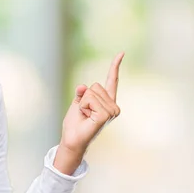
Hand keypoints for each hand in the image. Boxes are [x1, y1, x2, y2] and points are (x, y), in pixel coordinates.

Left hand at [54, 52, 123, 174]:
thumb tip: (83, 86)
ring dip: (83, 103)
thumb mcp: (77, 102)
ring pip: (92, 92)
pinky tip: (87, 117)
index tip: (121, 53)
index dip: (115, 66)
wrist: (72, 139)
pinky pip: (91, 99)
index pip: (112, 80)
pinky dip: (84, 107)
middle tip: (84, 112)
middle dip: (84, 97)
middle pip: (95, 86)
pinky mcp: (107, 115)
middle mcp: (112, 105)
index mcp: (107, 101)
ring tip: (86, 116)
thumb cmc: (75, 123)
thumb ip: (82, 92)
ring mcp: (111, 111)